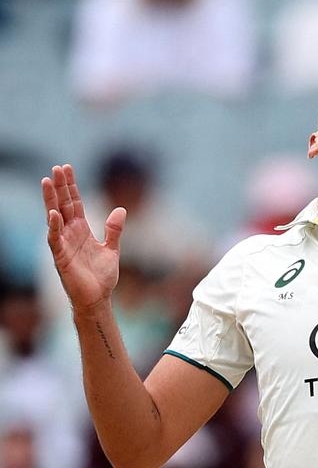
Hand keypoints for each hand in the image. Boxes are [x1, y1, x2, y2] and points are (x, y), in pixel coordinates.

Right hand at [42, 164, 126, 313]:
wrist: (98, 299)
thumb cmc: (101, 276)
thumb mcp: (112, 248)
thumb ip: (114, 230)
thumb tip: (120, 209)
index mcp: (82, 230)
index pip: (74, 203)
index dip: (71, 186)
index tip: (67, 168)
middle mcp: (70, 234)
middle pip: (63, 205)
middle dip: (60, 187)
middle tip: (56, 168)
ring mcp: (64, 245)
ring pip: (55, 218)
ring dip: (51, 200)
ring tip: (47, 181)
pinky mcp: (61, 258)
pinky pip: (55, 240)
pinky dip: (54, 227)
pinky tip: (53, 214)